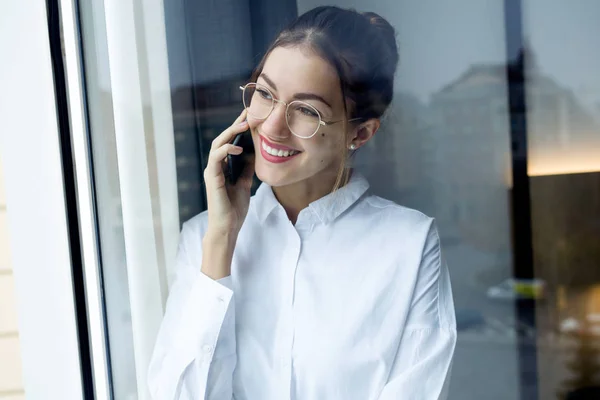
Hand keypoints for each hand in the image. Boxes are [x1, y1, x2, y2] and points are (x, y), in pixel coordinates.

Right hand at [203, 109, 254, 241]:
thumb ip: (247, 168)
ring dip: (231, 132)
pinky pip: (216, 158)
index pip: (230, 142)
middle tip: (248, 111)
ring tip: (245, 124)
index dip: (239, 128)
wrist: (228, 227)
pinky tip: (238, 147)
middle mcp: (215, 166)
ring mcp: (212, 171)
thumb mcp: (245, 184)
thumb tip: (254, 153)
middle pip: (223, 138)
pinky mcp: (211, 178)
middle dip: (235, 124)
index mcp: (223, 166)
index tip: (251, 115)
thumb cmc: (234, 209)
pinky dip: (226, 150)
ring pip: (218, 144)